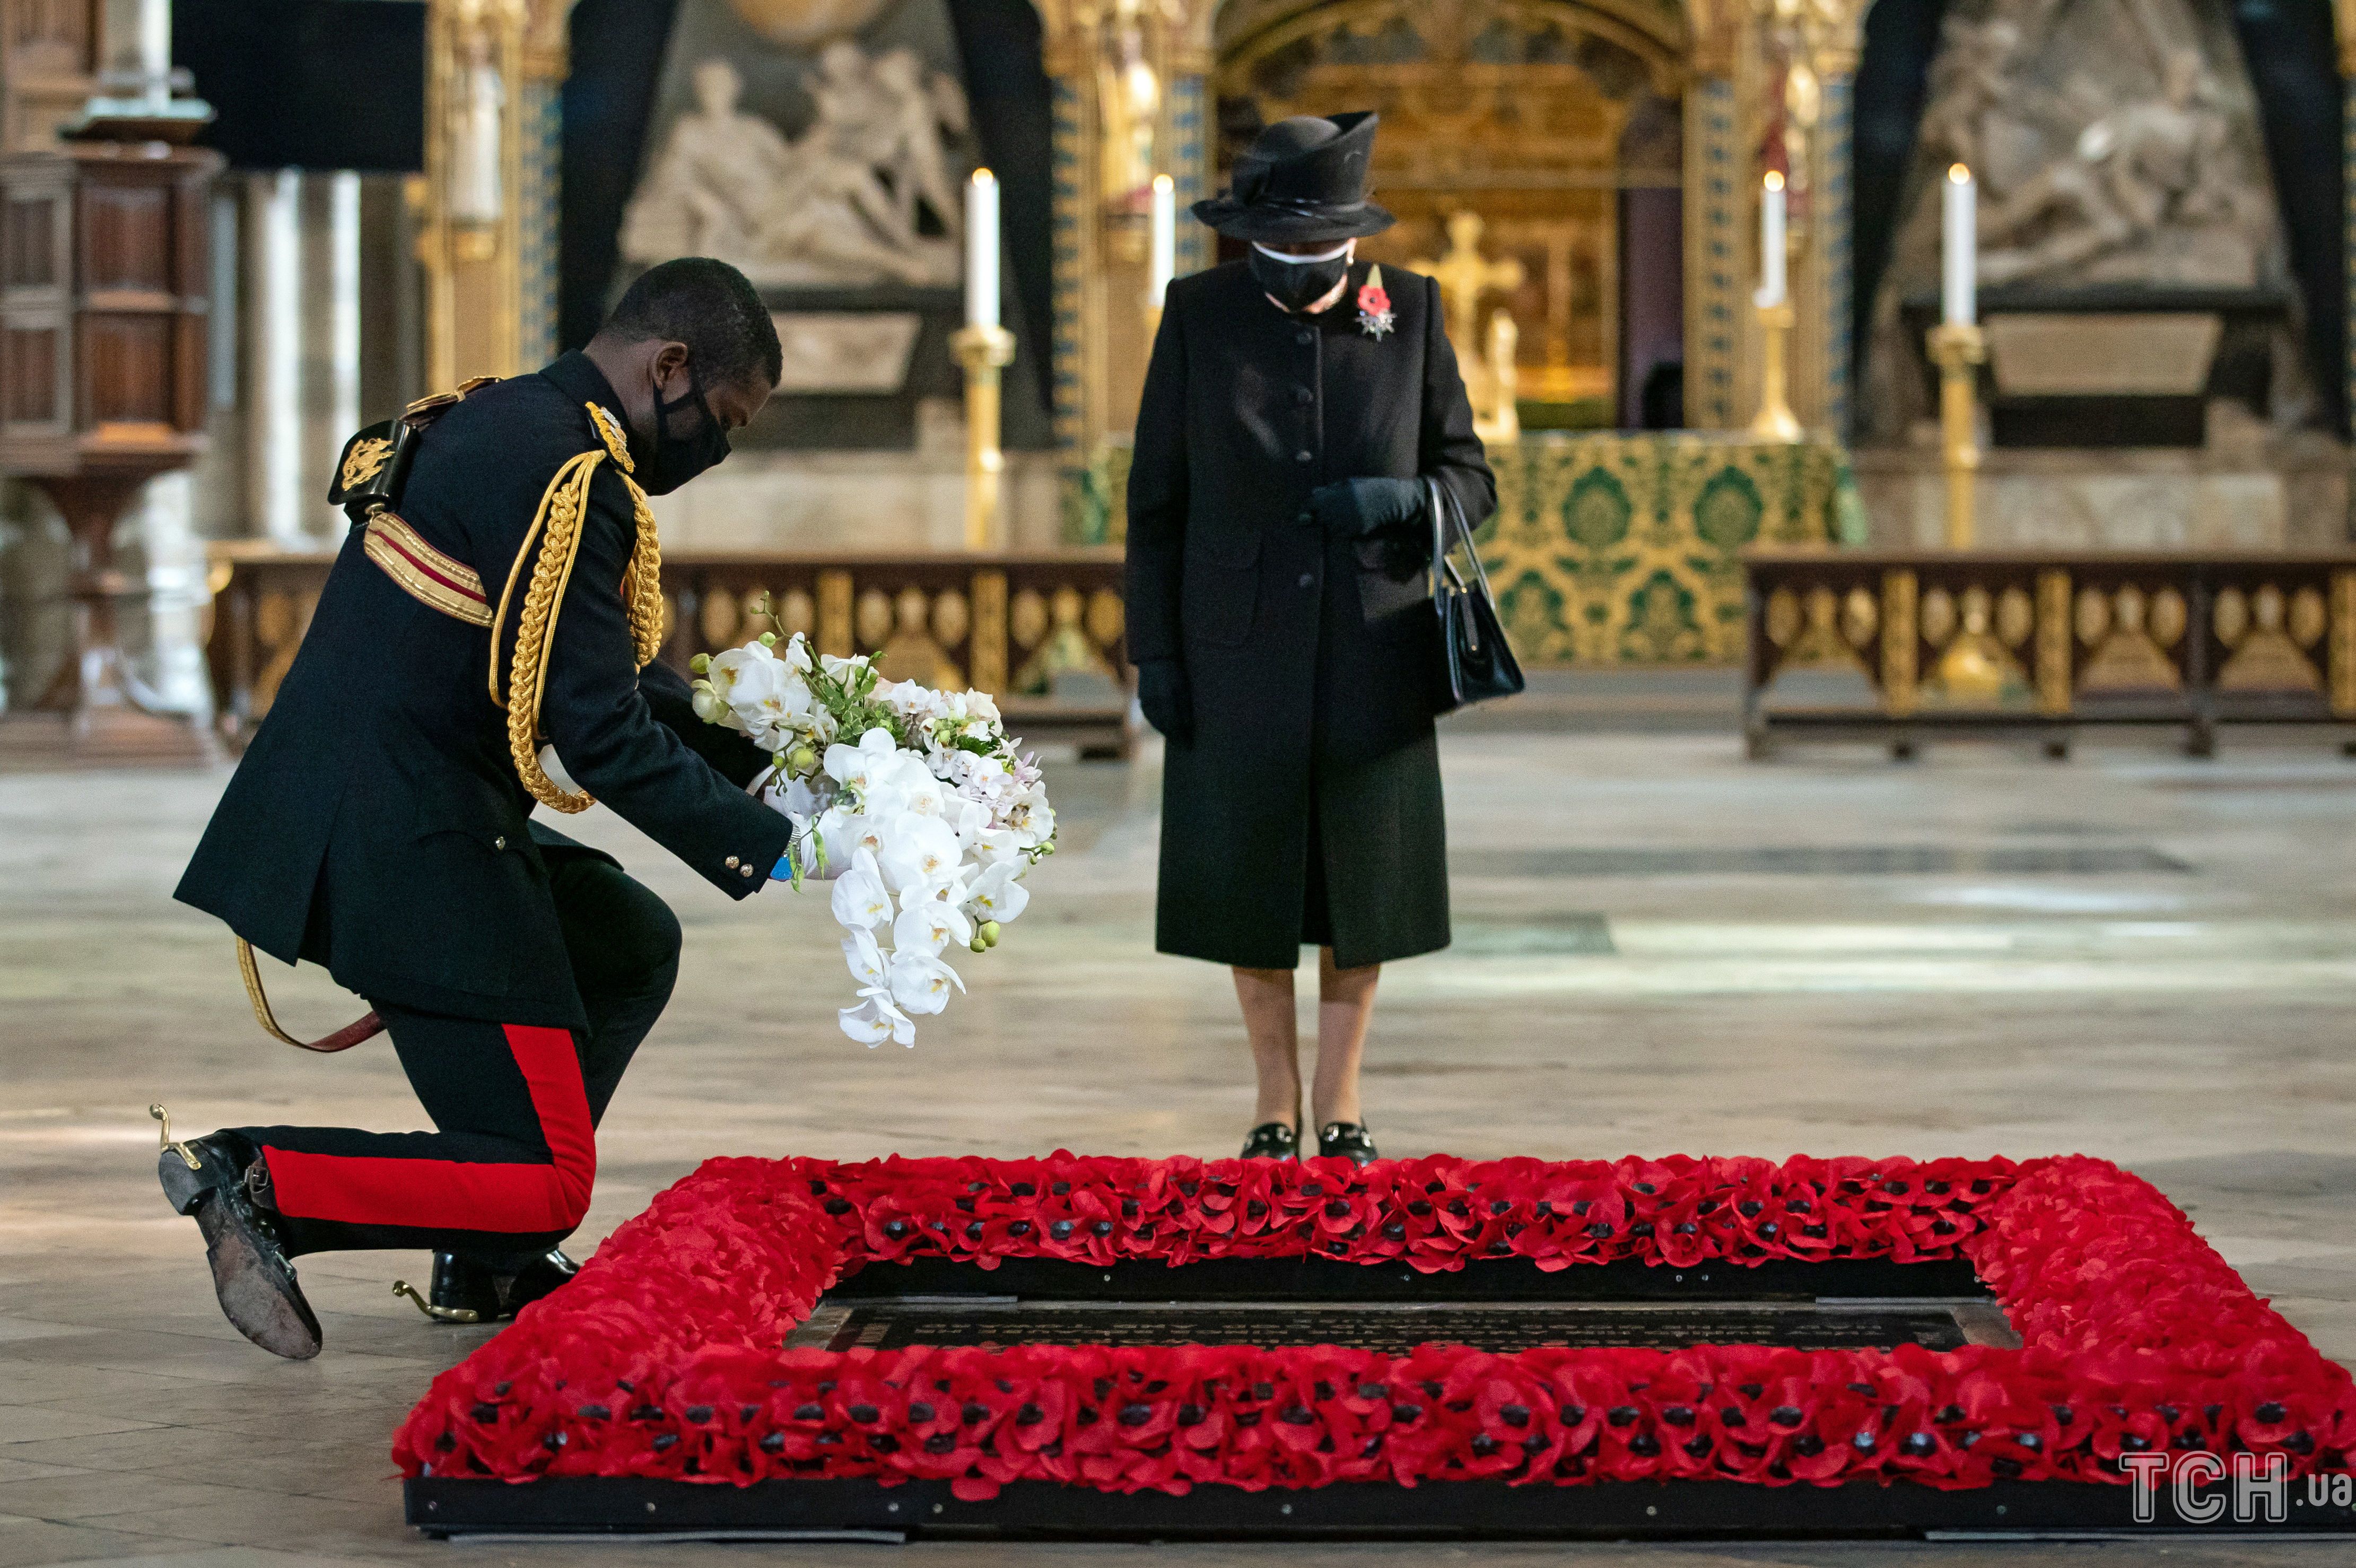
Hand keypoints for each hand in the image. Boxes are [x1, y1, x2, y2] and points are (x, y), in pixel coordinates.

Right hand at [1134, 658, 1192, 745]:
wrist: (1155, 657)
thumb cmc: (1175, 670)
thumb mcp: (1183, 686)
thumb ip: (1185, 706)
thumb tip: (1188, 726)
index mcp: (1166, 697)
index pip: (1174, 724)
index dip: (1182, 735)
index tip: (1190, 744)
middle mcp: (1154, 700)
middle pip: (1165, 726)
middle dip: (1175, 737)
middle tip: (1185, 746)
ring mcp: (1146, 700)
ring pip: (1156, 722)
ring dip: (1166, 732)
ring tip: (1176, 739)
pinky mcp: (1142, 699)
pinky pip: (1150, 716)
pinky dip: (1158, 724)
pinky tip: (1165, 728)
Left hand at [1306, 476, 1423, 539]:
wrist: (1390, 499)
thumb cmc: (1369, 488)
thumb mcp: (1349, 483)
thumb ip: (1331, 489)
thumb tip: (1313, 492)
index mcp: (1335, 494)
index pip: (1310, 504)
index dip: (1305, 510)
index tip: (1302, 514)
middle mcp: (1338, 509)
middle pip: (1318, 518)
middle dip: (1318, 518)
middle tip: (1322, 517)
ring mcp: (1346, 521)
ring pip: (1330, 527)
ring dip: (1332, 524)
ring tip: (1345, 516)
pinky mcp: (1355, 531)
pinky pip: (1342, 533)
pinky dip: (1343, 530)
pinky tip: (1353, 522)